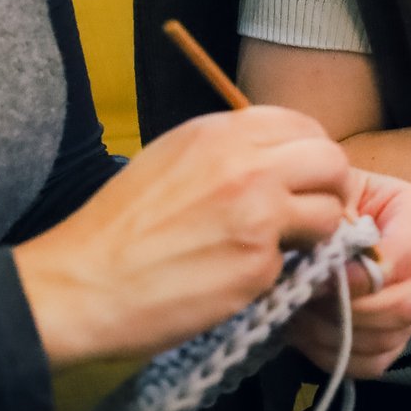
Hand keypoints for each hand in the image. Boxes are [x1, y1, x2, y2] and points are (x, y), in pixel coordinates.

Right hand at [13, 107, 351, 367]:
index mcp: (223, 132)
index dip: (312, 154)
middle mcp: (248, 164)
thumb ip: (229, 151)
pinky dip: (276, 271)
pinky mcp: (257, 263)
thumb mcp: (172, 159)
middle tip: (312, 213)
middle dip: (330, 188)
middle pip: (332, 162)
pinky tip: (238, 276)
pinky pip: (294, 262)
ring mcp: (258, 214)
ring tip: (280, 247)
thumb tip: (277, 158)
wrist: (78, 285)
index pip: (305, 126)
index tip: (305, 177)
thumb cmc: (116, 229)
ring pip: (329, 213)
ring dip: (315, 233)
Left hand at [285, 169, 410, 378]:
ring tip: (302, 311)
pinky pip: (375, 362)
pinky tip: (309, 332)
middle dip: (352, 309)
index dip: (365, 273)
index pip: (407, 252)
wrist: (321, 225)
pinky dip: (336, 354)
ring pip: (389, 337)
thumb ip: (335, 216)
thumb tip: (331, 262)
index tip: (325, 277)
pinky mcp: (398, 335)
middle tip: (311, 298)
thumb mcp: (330, 196)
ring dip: (336, 332)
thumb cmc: (327, 204)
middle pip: (409, 303)